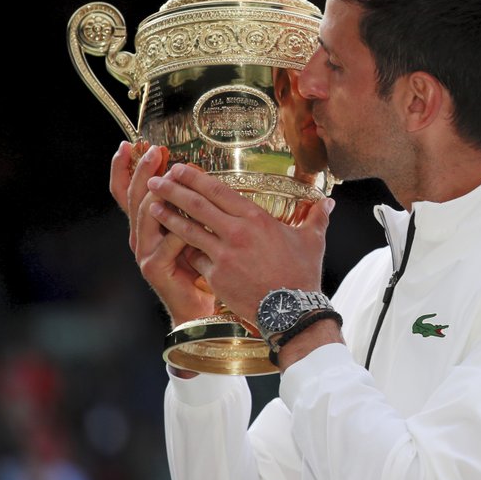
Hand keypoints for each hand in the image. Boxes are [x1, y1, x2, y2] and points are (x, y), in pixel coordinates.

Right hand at [110, 142, 214, 325]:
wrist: (197, 305)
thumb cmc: (197, 265)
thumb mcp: (189, 229)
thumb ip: (183, 207)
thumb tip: (187, 171)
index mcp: (146, 225)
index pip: (126, 192)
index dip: (124, 168)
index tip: (129, 145)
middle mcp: (139, 236)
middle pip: (135, 197)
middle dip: (143, 171)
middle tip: (153, 151)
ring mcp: (144, 252)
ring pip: (147, 214)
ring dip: (158, 192)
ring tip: (169, 174)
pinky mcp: (155, 267)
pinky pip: (169, 240)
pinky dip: (182, 227)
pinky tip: (193, 218)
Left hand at [145, 163, 333, 321]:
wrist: (291, 310)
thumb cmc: (302, 274)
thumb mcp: (311, 241)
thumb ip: (316, 217)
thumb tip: (329, 202)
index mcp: (256, 219)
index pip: (219, 191)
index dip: (196, 178)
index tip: (180, 169)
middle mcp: (236, 233)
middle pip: (197, 205)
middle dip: (173, 190)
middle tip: (156, 180)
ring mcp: (223, 255)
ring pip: (188, 230)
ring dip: (168, 216)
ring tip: (152, 206)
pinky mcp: (216, 277)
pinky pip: (194, 259)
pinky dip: (182, 250)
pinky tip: (170, 244)